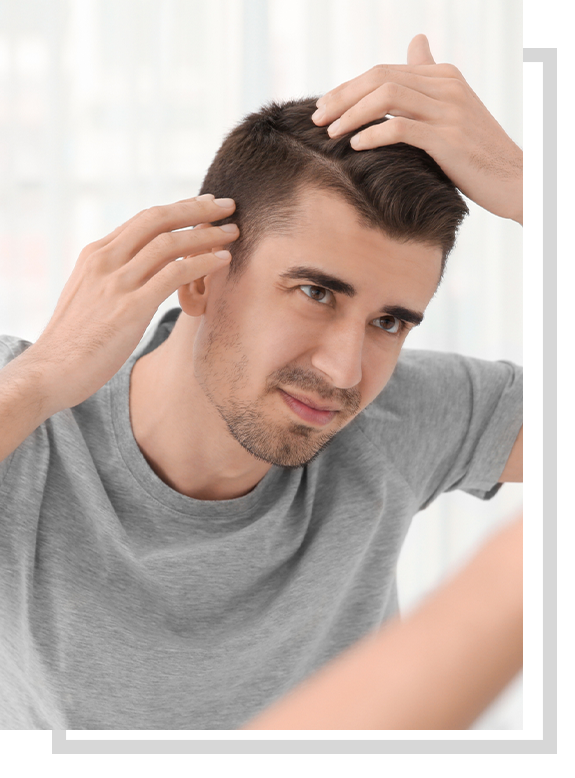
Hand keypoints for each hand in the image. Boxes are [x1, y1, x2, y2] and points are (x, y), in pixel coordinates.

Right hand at [28, 195, 238, 413]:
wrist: (50, 371)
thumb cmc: (74, 341)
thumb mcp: (90, 295)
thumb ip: (113, 278)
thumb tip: (141, 272)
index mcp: (96, 254)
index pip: (143, 219)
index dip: (179, 208)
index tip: (204, 204)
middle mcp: (105, 260)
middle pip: (158, 219)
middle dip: (197, 209)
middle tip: (228, 205)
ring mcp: (116, 283)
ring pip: (169, 243)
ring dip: (206, 234)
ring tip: (233, 232)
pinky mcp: (129, 308)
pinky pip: (173, 275)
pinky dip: (202, 263)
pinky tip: (223, 260)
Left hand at [312, 35, 523, 224]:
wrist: (514, 180)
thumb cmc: (476, 153)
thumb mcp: (452, 110)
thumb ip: (429, 80)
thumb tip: (416, 44)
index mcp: (443, 76)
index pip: (384, 71)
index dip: (348, 87)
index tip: (324, 106)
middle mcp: (446, 86)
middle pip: (380, 78)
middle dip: (342, 97)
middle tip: (317, 118)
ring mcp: (449, 110)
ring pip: (386, 96)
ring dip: (351, 114)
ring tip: (330, 133)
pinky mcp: (448, 138)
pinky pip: (400, 127)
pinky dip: (372, 134)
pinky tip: (355, 146)